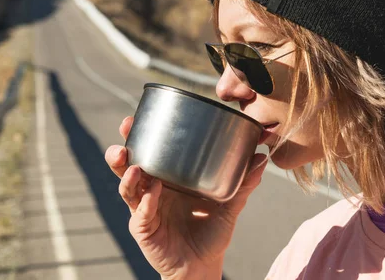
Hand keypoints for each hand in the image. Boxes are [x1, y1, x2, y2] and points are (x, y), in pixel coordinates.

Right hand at [105, 116, 267, 279]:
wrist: (204, 265)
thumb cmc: (212, 231)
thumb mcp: (229, 204)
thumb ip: (242, 183)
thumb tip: (261, 157)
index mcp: (167, 178)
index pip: (148, 152)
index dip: (138, 135)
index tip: (135, 119)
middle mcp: (151, 191)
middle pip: (128, 166)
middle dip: (123, 148)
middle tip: (126, 132)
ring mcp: (145, 210)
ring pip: (127, 188)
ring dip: (128, 174)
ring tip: (135, 166)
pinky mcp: (144, 230)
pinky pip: (141, 213)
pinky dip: (146, 202)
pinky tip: (154, 192)